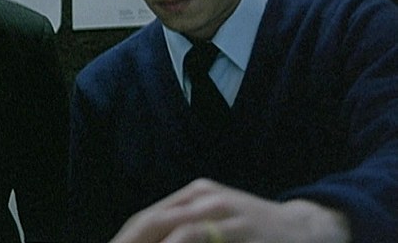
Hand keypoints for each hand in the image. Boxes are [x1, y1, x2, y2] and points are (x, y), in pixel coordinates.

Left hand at [109, 178, 349, 242]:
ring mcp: (228, 216)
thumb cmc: (252, 229)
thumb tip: (143, 241)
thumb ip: (183, 230)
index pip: (147, 218)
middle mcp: (207, 200)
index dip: (125, 240)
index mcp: (195, 195)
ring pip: (183, 236)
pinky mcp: (247, 234)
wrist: (307, 229)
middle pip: (156, 223)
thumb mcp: (215, 219)